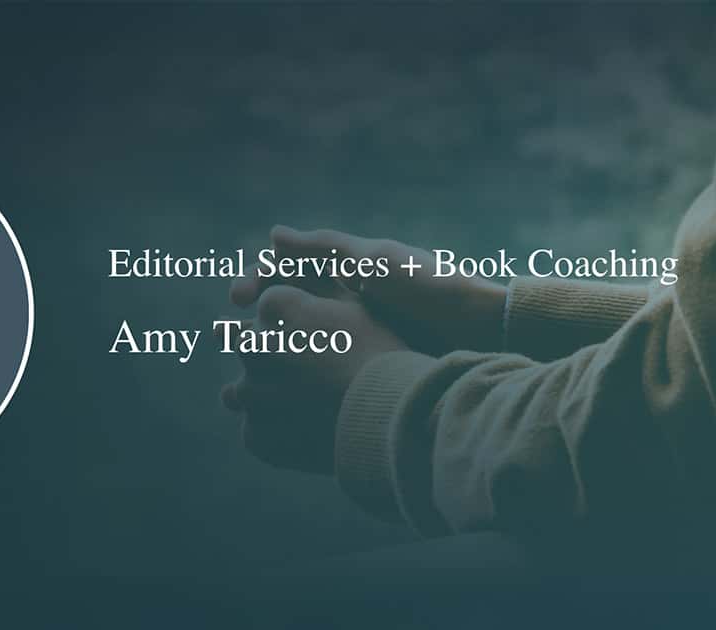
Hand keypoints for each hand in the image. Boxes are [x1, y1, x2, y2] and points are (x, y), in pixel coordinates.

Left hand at [220, 284, 407, 473]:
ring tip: (310, 403)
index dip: (296, 322)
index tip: (324, 338)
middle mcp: (253, 345)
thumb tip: (281, 260)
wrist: (396, 416)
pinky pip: (255, 429)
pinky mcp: (256, 435)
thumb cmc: (382, 353)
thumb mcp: (354, 302)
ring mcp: (251, 394)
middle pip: (251, 346)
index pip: (267, 307)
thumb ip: (312, 277)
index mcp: (274, 305)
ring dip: (268, 394)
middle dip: (274, 354)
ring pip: (247, 389)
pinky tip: (308, 428)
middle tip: (317, 372)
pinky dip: (274, 430)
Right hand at [230, 226, 507, 355]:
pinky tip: (285, 393)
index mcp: (348, 270)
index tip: (237, 301)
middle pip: (288, 305)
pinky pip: (326, 368)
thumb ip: (325, 250)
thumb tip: (273, 235)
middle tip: (230, 339)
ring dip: (272, 353)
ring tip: (249, 372)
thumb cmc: (431, 289)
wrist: (484, 333)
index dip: (257, 280)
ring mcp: (361, 334)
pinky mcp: (373, 363)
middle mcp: (350, 300)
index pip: (287, 269)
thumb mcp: (373, 263)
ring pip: (302, 341)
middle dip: (257, 320)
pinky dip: (301, 376)